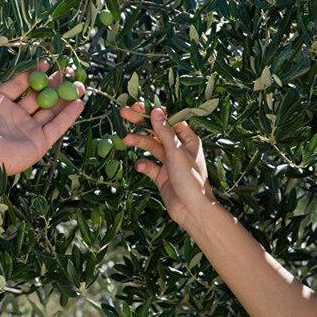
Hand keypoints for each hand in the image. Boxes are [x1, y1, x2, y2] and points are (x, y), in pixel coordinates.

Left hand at [0, 40, 85, 179]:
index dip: (34, 73)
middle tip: (69, 71)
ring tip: (80, 84)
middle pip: (40, 96)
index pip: (21, 84)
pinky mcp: (38, 144)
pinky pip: (57, 127)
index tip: (47, 62)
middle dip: (55, 83)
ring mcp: (28, 130)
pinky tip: (79, 102)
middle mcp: (15, 115)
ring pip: (52, 110)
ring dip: (66, 98)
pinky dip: (69, 116)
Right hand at [119, 102, 216, 230]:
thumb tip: (156, 110)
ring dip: (140, 143)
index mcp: (188, 140)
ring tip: (126, 140)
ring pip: (152, 148)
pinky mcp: (162, 177)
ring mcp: (170, 164)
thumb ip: (164, 131)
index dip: (154, 113)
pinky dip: (144, 165)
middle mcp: (179, 150)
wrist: (192, 210)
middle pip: (157, 132)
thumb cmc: (191, 179)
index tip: (139, 106)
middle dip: (141, 123)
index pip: (169, 120)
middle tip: (124, 113)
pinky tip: (140, 166)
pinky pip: (150, 167)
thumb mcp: (176, 152)